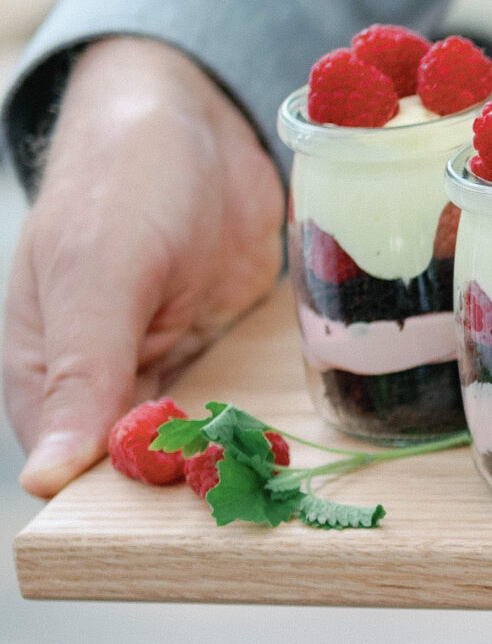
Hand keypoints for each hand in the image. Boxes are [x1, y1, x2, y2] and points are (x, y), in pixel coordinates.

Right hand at [5, 37, 282, 495]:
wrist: (197, 117)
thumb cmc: (124, 179)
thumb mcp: (97, 274)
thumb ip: (78, 374)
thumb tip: (44, 480)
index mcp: (43, 368)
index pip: (72, 468)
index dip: (120, 500)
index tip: (178, 527)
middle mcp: (100, 379)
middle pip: (137, 467)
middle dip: (185, 489)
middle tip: (247, 506)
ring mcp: (163, 367)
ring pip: (190, 444)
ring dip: (226, 464)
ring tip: (278, 492)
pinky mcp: (217, 352)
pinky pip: (236, 407)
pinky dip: (259, 428)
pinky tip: (296, 451)